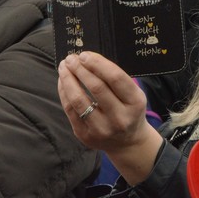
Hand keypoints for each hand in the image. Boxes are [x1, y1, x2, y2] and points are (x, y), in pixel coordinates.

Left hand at [58, 52, 163, 183]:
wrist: (127, 143)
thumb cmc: (128, 110)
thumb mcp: (133, 94)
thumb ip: (115, 79)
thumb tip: (87, 59)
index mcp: (135, 102)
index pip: (115, 78)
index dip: (98, 63)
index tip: (85, 55)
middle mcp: (120, 117)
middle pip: (96, 87)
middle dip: (80, 69)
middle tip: (71, 58)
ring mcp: (102, 129)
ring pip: (79, 100)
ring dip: (68, 80)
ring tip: (64, 67)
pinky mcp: (86, 135)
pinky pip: (70, 111)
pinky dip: (64, 93)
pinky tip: (63, 82)